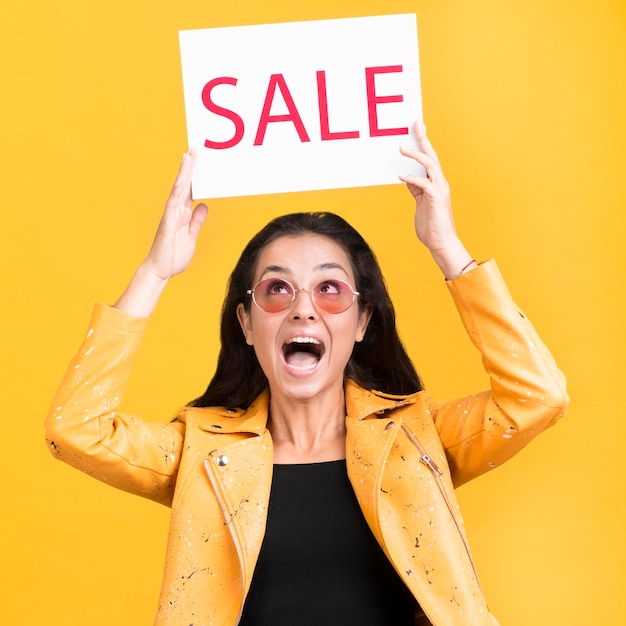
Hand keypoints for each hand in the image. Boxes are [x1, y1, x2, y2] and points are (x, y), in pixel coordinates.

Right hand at [143, 149, 207, 280]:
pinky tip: (183, 179)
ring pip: (179, 189)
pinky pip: (173, 203)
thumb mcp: (191, 236)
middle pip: (184, 185)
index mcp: (182, 214)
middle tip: (195, 149)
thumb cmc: (173, 256)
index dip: (195, 176)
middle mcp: (176, 211)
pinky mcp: (168, 222)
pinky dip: (178, 190)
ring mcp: (171, 215)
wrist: (161, 271)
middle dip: (190, 167)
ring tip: (189, 156)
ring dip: (184, 172)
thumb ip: (196, 221)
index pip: (190, 191)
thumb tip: (203, 206)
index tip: (199, 161)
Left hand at [399, 122, 473, 278]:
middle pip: (432, 156)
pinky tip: (401, 175)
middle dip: (423, 139)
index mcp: (436, 183)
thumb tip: (407, 177)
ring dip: (415, 155)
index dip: (423, 143)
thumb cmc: (431, 226)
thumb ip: (416, 190)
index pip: (429, 158)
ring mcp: (440, 190)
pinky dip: (412, 178)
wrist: (441, 243)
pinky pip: (423, 184)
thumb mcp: (420, 203)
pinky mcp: (436, 199)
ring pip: (430, 165)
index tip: (418, 128)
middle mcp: (440, 183)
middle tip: (415, 124)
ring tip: (401, 148)